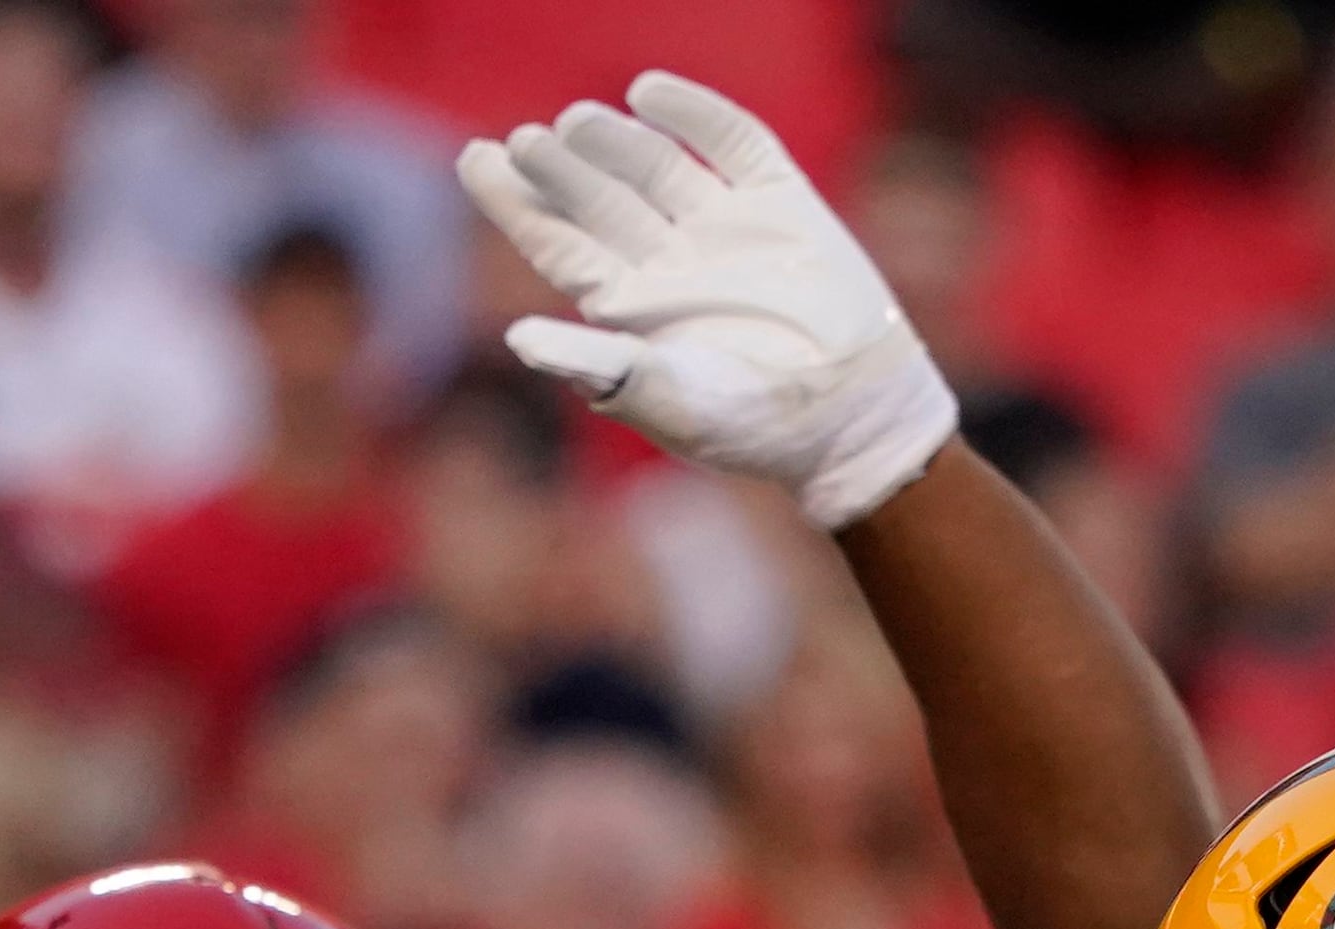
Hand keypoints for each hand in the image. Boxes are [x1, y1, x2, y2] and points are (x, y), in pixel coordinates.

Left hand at [460, 74, 960, 532]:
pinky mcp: (780, 204)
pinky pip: (730, 143)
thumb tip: (518, 340)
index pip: (557, 240)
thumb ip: (604, 370)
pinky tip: (650, 94)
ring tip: (578, 123)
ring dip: (615, 141)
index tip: (477, 158)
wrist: (858, 418)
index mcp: (631, 307)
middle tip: (527, 142)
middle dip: (559, 167)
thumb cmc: (758, 428)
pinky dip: (693, 113)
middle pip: (597, 197)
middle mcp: (668, 258)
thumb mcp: (675, 404)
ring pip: (655, 165)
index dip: (514, 202)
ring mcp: (722, 226)